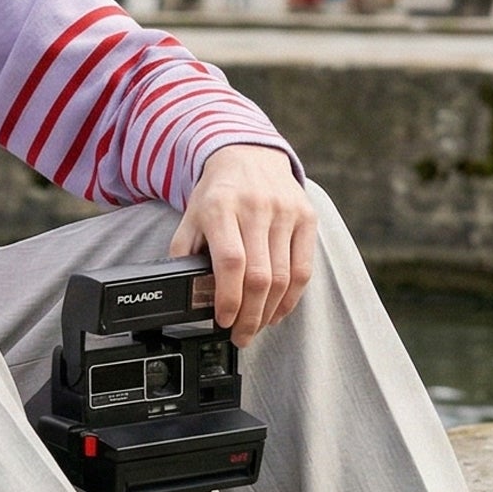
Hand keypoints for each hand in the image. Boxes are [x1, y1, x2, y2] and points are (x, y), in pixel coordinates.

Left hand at [170, 144, 314, 346]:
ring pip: (283, 277)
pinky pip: (303, 268)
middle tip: (241, 335)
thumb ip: (185, 252)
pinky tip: (278, 311)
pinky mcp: (307, 217)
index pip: (231, 262)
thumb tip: (187, 294)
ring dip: (269, 311)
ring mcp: (285, 212)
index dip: (229, 298)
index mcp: (221, 208)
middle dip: (250, 315)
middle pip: (259, 276)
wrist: (250, 156)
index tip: (223, 320)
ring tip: (257, 326)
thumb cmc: (218, 194)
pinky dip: (291, 297)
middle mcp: (256, 208)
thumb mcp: (191, 216)